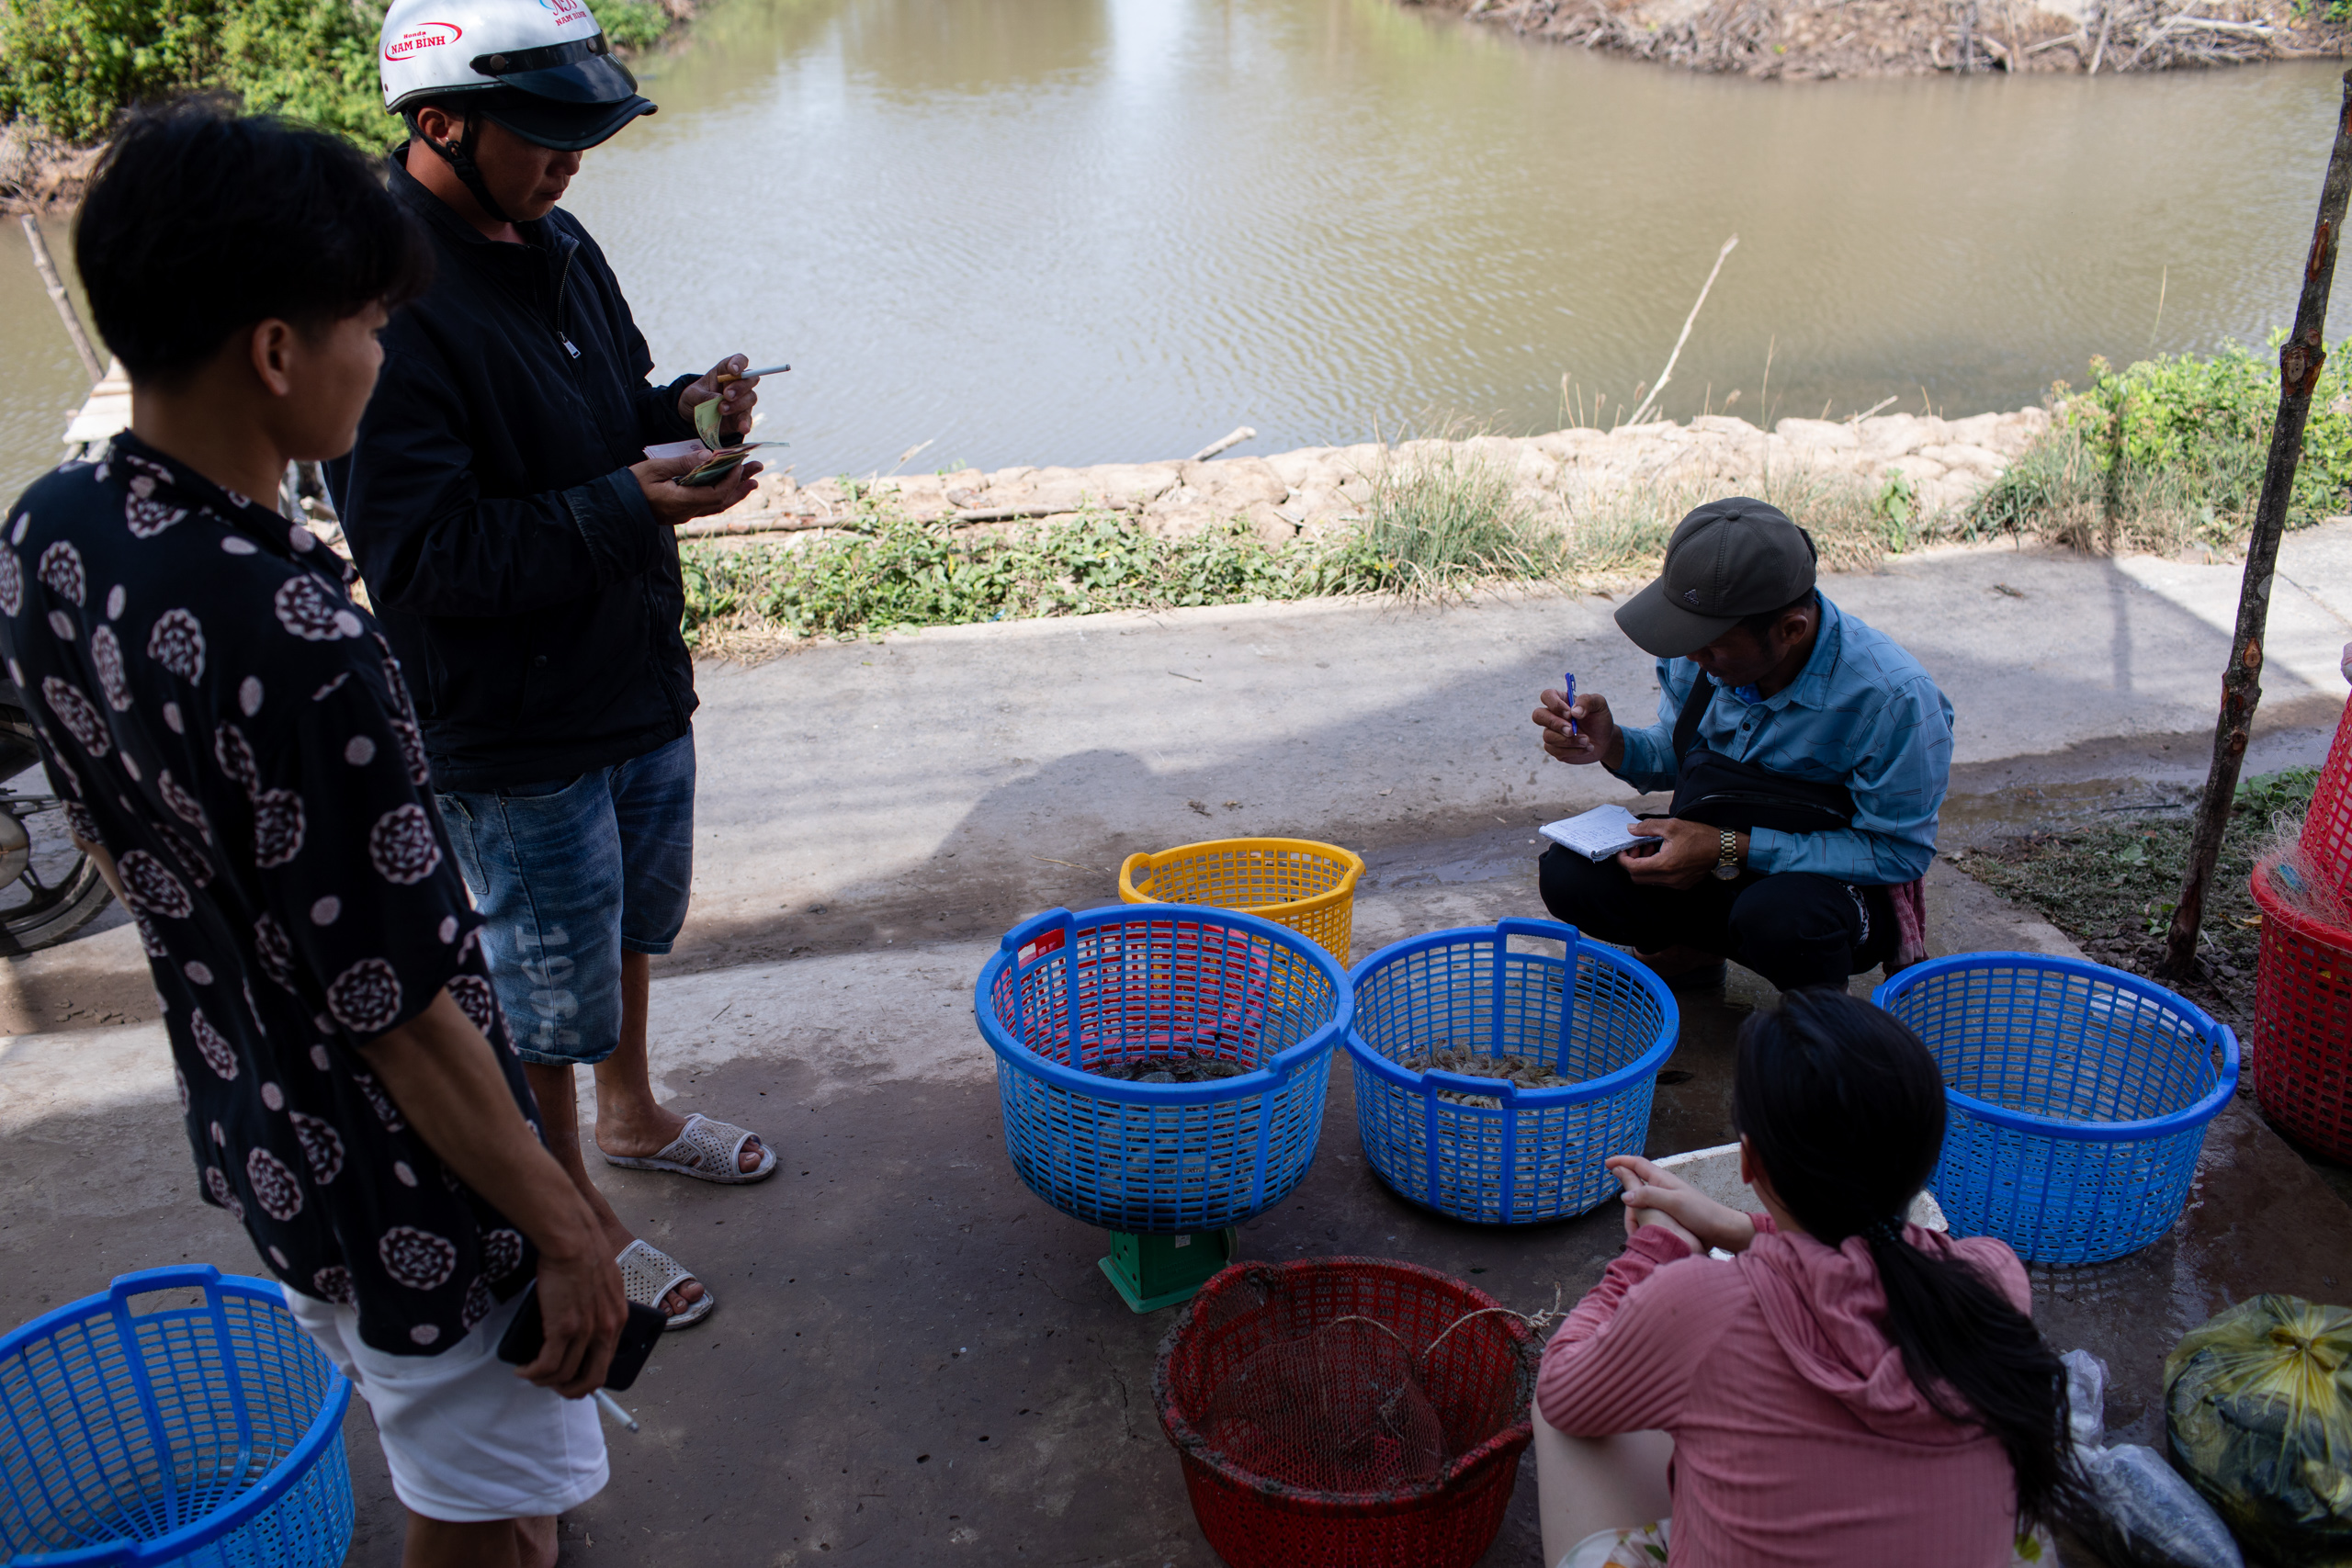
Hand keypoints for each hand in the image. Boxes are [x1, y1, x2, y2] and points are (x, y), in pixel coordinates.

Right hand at [518, 1247, 627, 1397]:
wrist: (573, 1239)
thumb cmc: (585, 1251)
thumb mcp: (605, 1282)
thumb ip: (600, 1305)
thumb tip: (584, 1318)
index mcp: (618, 1318)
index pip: (607, 1361)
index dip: (588, 1376)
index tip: (574, 1377)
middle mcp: (606, 1329)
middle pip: (591, 1379)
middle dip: (571, 1391)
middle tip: (554, 1387)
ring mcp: (586, 1331)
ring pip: (564, 1376)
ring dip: (544, 1382)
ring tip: (532, 1375)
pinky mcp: (563, 1328)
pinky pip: (547, 1366)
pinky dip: (532, 1373)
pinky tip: (524, 1369)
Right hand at [631, 450, 762, 528]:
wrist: (616, 508)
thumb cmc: (631, 485)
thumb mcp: (654, 468)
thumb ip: (682, 463)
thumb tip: (709, 456)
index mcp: (682, 501)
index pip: (717, 493)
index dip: (731, 479)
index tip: (739, 463)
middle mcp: (687, 512)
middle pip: (723, 501)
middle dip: (742, 484)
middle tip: (757, 470)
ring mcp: (684, 514)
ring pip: (717, 506)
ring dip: (735, 492)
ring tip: (752, 481)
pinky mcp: (681, 512)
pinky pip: (707, 506)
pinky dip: (721, 495)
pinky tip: (728, 488)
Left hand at [679, 353, 760, 443]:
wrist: (692, 421)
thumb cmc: (693, 401)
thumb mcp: (691, 395)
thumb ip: (703, 395)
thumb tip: (718, 399)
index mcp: (724, 372)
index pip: (739, 360)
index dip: (739, 363)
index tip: (733, 371)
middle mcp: (737, 384)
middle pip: (750, 379)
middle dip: (740, 386)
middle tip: (727, 395)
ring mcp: (741, 401)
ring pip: (751, 397)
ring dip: (738, 404)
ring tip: (721, 410)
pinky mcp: (741, 417)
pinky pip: (748, 418)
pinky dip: (746, 423)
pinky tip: (743, 428)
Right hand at [1534, 688, 1622, 769]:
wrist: (1605, 740)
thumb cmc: (1599, 719)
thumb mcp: (1599, 705)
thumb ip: (1587, 701)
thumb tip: (1574, 712)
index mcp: (1561, 700)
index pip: (1547, 696)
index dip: (1555, 704)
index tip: (1570, 714)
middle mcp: (1552, 715)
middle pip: (1538, 715)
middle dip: (1555, 724)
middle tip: (1572, 730)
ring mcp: (1551, 732)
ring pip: (1548, 736)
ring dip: (1570, 741)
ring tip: (1587, 741)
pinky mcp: (1555, 748)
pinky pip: (1556, 751)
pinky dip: (1574, 751)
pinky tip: (1586, 748)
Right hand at [1608, 1155, 1755, 1253]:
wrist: (1721, 1229)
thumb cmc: (1701, 1214)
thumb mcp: (1673, 1203)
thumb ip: (1649, 1196)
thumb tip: (1624, 1196)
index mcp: (1663, 1179)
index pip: (1638, 1164)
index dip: (1621, 1162)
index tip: (1607, 1163)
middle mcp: (1664, 1187)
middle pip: (1637, 1182)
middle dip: (1625, 1189)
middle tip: (1621, 1207)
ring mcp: (1667, 1199)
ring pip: (1642, 1198)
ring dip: (1634, 1208)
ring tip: (1632, 1225)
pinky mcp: (1671, 1212)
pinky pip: (1650, 1209)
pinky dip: (1642, 1216)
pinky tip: (1643, 1227)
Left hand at [1617, 818, 1741, 889]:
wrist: (1724, 849)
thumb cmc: (1700, 836)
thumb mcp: (1672, 826)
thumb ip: (1648, 827)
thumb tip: (1631, 829)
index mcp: (1664, 865)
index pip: (1632, 868)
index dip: (1623, 858)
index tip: (1624, 848)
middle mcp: (1669, 879)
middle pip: (1637, 877)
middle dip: (1633, 862)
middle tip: (1639, 846)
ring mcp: (1676, 884)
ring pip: (1649, 880)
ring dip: (1644, 866)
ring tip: (1652, 848)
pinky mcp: (1682, 884)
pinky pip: (1661, 881)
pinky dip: (1656, 870)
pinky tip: (1663, 855)